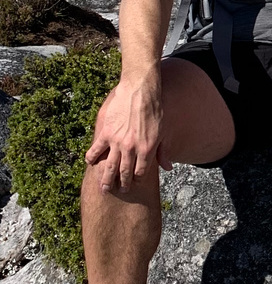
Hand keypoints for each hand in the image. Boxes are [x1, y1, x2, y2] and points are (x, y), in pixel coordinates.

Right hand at [84, 78, 169, 192]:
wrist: (140, 92)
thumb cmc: (154, 111)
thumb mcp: (163, 132)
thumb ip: (163, 152)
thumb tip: (168, 168)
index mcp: (147, 149)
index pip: (140, 172)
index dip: (136, 179)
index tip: (134, 183)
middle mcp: (131, 148)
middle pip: (124, 172)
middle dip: (121, 184)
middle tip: (118, 190)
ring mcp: (117, 142)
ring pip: (109, 166)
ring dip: (105, 179)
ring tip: (103, 188)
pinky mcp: (106, 133)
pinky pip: (95, 150)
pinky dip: (91, 158)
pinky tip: (91, 164)